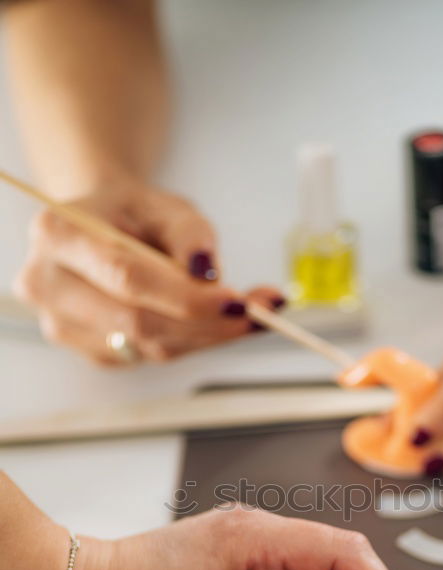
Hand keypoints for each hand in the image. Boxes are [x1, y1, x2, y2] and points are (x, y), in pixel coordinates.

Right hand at [14, 173, 284, 363]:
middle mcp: (48, 283)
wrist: (102, 228)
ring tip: (249, 313)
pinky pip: (150, 356)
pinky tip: (213, 323)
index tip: (236, 302)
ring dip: (206, 336)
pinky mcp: (89, 351)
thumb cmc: (132, 214)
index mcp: (58, 233)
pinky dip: (192, 343)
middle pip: (136, 320)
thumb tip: (208, 273)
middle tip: (259, 314)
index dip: (184, 297)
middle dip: (205, 323)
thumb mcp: (166, 205)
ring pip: (148, 346)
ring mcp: (63, 325)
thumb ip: (191, 234)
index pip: (126, 277)